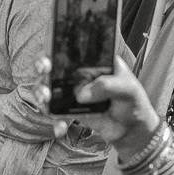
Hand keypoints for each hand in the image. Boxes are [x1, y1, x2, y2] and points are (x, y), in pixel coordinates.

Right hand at [36, 57, 160, 157]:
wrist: (131, 130)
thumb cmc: (132, 102)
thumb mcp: (128, 89)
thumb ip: (109, 86)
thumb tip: (82, 94)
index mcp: (93, 61)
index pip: (73, 47)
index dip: (57, 44)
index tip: (51, 47)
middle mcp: (78, 73)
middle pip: (53, 64)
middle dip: (42, 64)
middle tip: (44, 68)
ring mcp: (72, 92)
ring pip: (48, 87)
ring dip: (40, 91)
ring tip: (45, 97)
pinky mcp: (69, 111)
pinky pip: (55, 113)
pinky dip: (55, 121)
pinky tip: (61, 128)